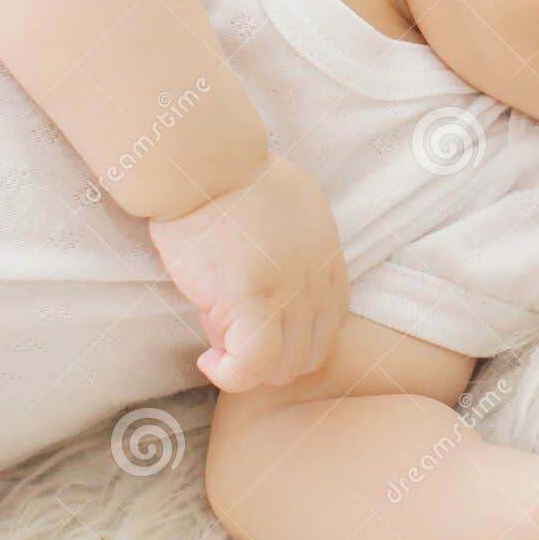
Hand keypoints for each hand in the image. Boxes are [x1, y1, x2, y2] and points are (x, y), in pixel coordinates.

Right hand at [147, 151, 347, 391]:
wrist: (207, 163)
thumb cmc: (233, 182)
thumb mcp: (286, 216)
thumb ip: (289, 259)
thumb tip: (261, 304)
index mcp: (328, 260)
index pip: (330, 328)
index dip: (292, 342)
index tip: (256, 332)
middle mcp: (316, 280)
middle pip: (311, 356)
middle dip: (271, 359)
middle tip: (231, 336)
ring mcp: (286, 291)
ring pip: (284, 368)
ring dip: (249, 369)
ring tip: (217, 342)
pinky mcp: (248, 298)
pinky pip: (252, 364)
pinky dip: (231, 375)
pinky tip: (208, 359)